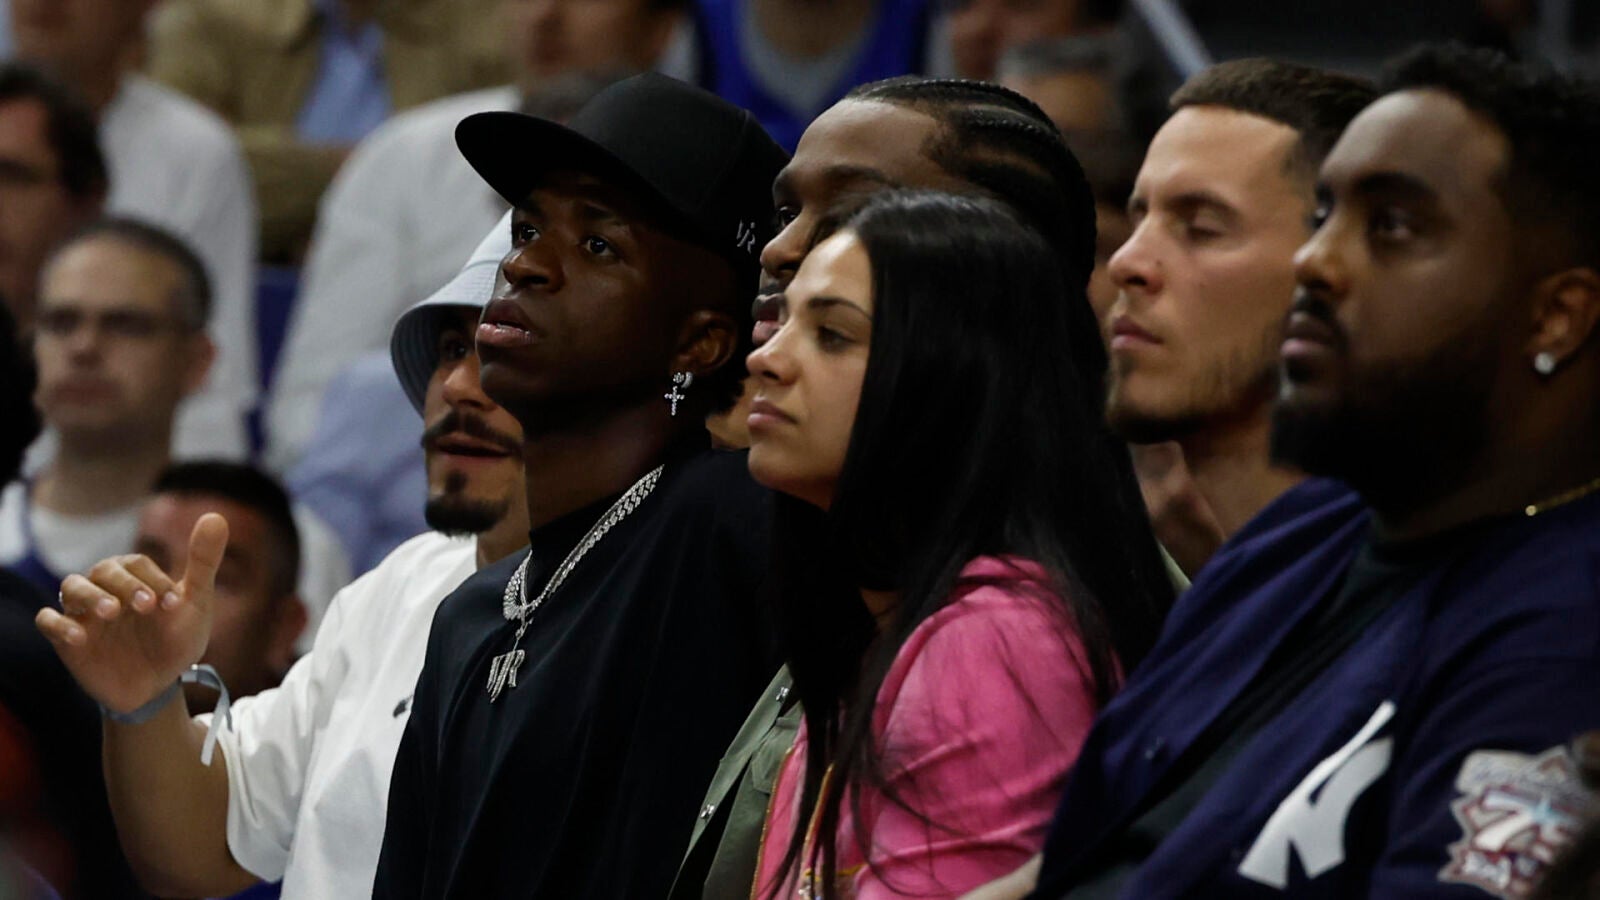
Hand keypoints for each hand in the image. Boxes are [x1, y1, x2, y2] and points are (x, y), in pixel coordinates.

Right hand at [35, 514, 228, 714]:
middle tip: (146, 607)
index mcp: (136, 577)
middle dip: (124, 585)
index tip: (173, 605)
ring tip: (111, 612)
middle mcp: (107, 588)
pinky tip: (78, 637)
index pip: (137, 565)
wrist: (158, 686)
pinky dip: (57, 624)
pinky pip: (48, 621)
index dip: (154, 580)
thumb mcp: (195, 603)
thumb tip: (216, 516)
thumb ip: (202, 562)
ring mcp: (84, 612)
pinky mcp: (67, 639)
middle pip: (103, 571)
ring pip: (71, 587)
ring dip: (90, 596)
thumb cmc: (176, 639)